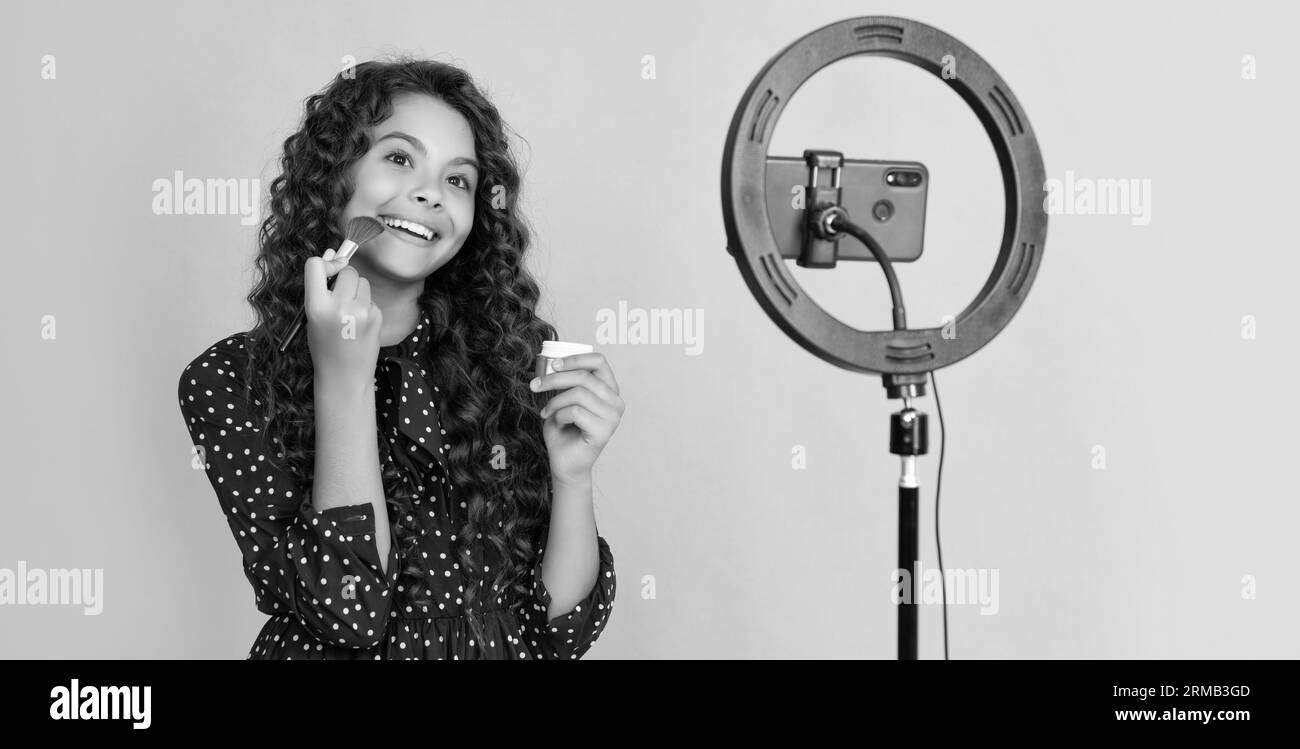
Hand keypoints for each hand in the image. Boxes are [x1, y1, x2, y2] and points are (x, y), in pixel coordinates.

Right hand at [304, 248, 381, 384]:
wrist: (344, 375)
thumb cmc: (324, 345)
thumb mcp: (312, 317)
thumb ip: (320, 287)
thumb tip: (333, 252)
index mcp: (317, 307)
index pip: (315, 265)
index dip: (322, 265)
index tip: (326, 273)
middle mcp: (340, 307)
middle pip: (347, 271)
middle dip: (343, 277)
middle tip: (338, 295)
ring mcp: (362, 311)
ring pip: (362, 281)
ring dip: (356, 289)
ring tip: (349, 311)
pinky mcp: (377, 316)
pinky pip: (371, 297)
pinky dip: (365, 304)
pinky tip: (359, 322)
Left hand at [532, 353, 624, 486]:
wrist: (565, 463)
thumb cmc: (564, 430)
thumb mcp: (563, 399)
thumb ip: (565, 382)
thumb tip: (553, 363)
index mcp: (609, 389)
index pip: (599, 361)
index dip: (574, 359)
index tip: (553, 365)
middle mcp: (616, 401)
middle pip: (585, 377)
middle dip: (554, 379)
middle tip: (535, 386)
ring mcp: (613, 417)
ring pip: (579, 394)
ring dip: (555, 401)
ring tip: (546, 412)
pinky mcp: (604, 431)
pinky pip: (576, 412)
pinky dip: (559, 415)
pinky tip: (557, 423)